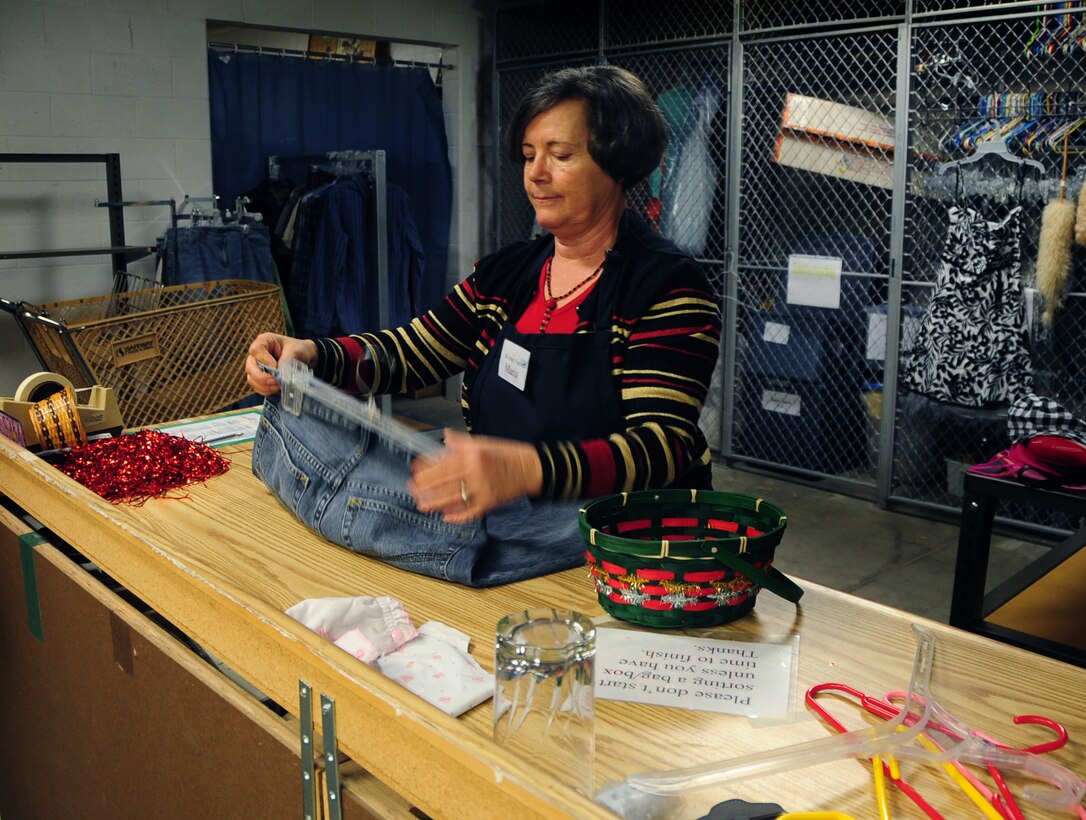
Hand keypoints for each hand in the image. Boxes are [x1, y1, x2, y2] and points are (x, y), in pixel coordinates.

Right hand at [245, 333, 317, 395]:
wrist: (304, 357)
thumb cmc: (299, 349)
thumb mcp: (295, 351)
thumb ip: (286, 360)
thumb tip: (279, 373)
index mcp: (264, 341)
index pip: (256, 350)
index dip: (264, 360)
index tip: (276, 367)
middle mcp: (257, 354)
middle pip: (250, 367)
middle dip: (262, 377)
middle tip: (276, 381)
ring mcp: (256, 367)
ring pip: (251, 379)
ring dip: (264, 385)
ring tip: (279, 385)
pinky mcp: (259, 378)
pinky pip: (257, 387)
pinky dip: (266, 390)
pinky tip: (277, 388)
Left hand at [408, 429, 543, 523]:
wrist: (530, 468)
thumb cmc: (507, 454)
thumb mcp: (484, 442)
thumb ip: (462, 442)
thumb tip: (445, 436)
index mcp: (474, 456)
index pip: (444, 464)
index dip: (427, 468)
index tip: (415, 469)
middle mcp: (477, 473)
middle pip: (445, 483)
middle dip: (425, 487)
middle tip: (412, 488)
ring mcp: (484, 490)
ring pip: (454, 500)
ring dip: (436, 504)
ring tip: (422, 505)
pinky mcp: (490, 503)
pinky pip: (471, 512)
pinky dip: (458, 517)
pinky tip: (446, 517)